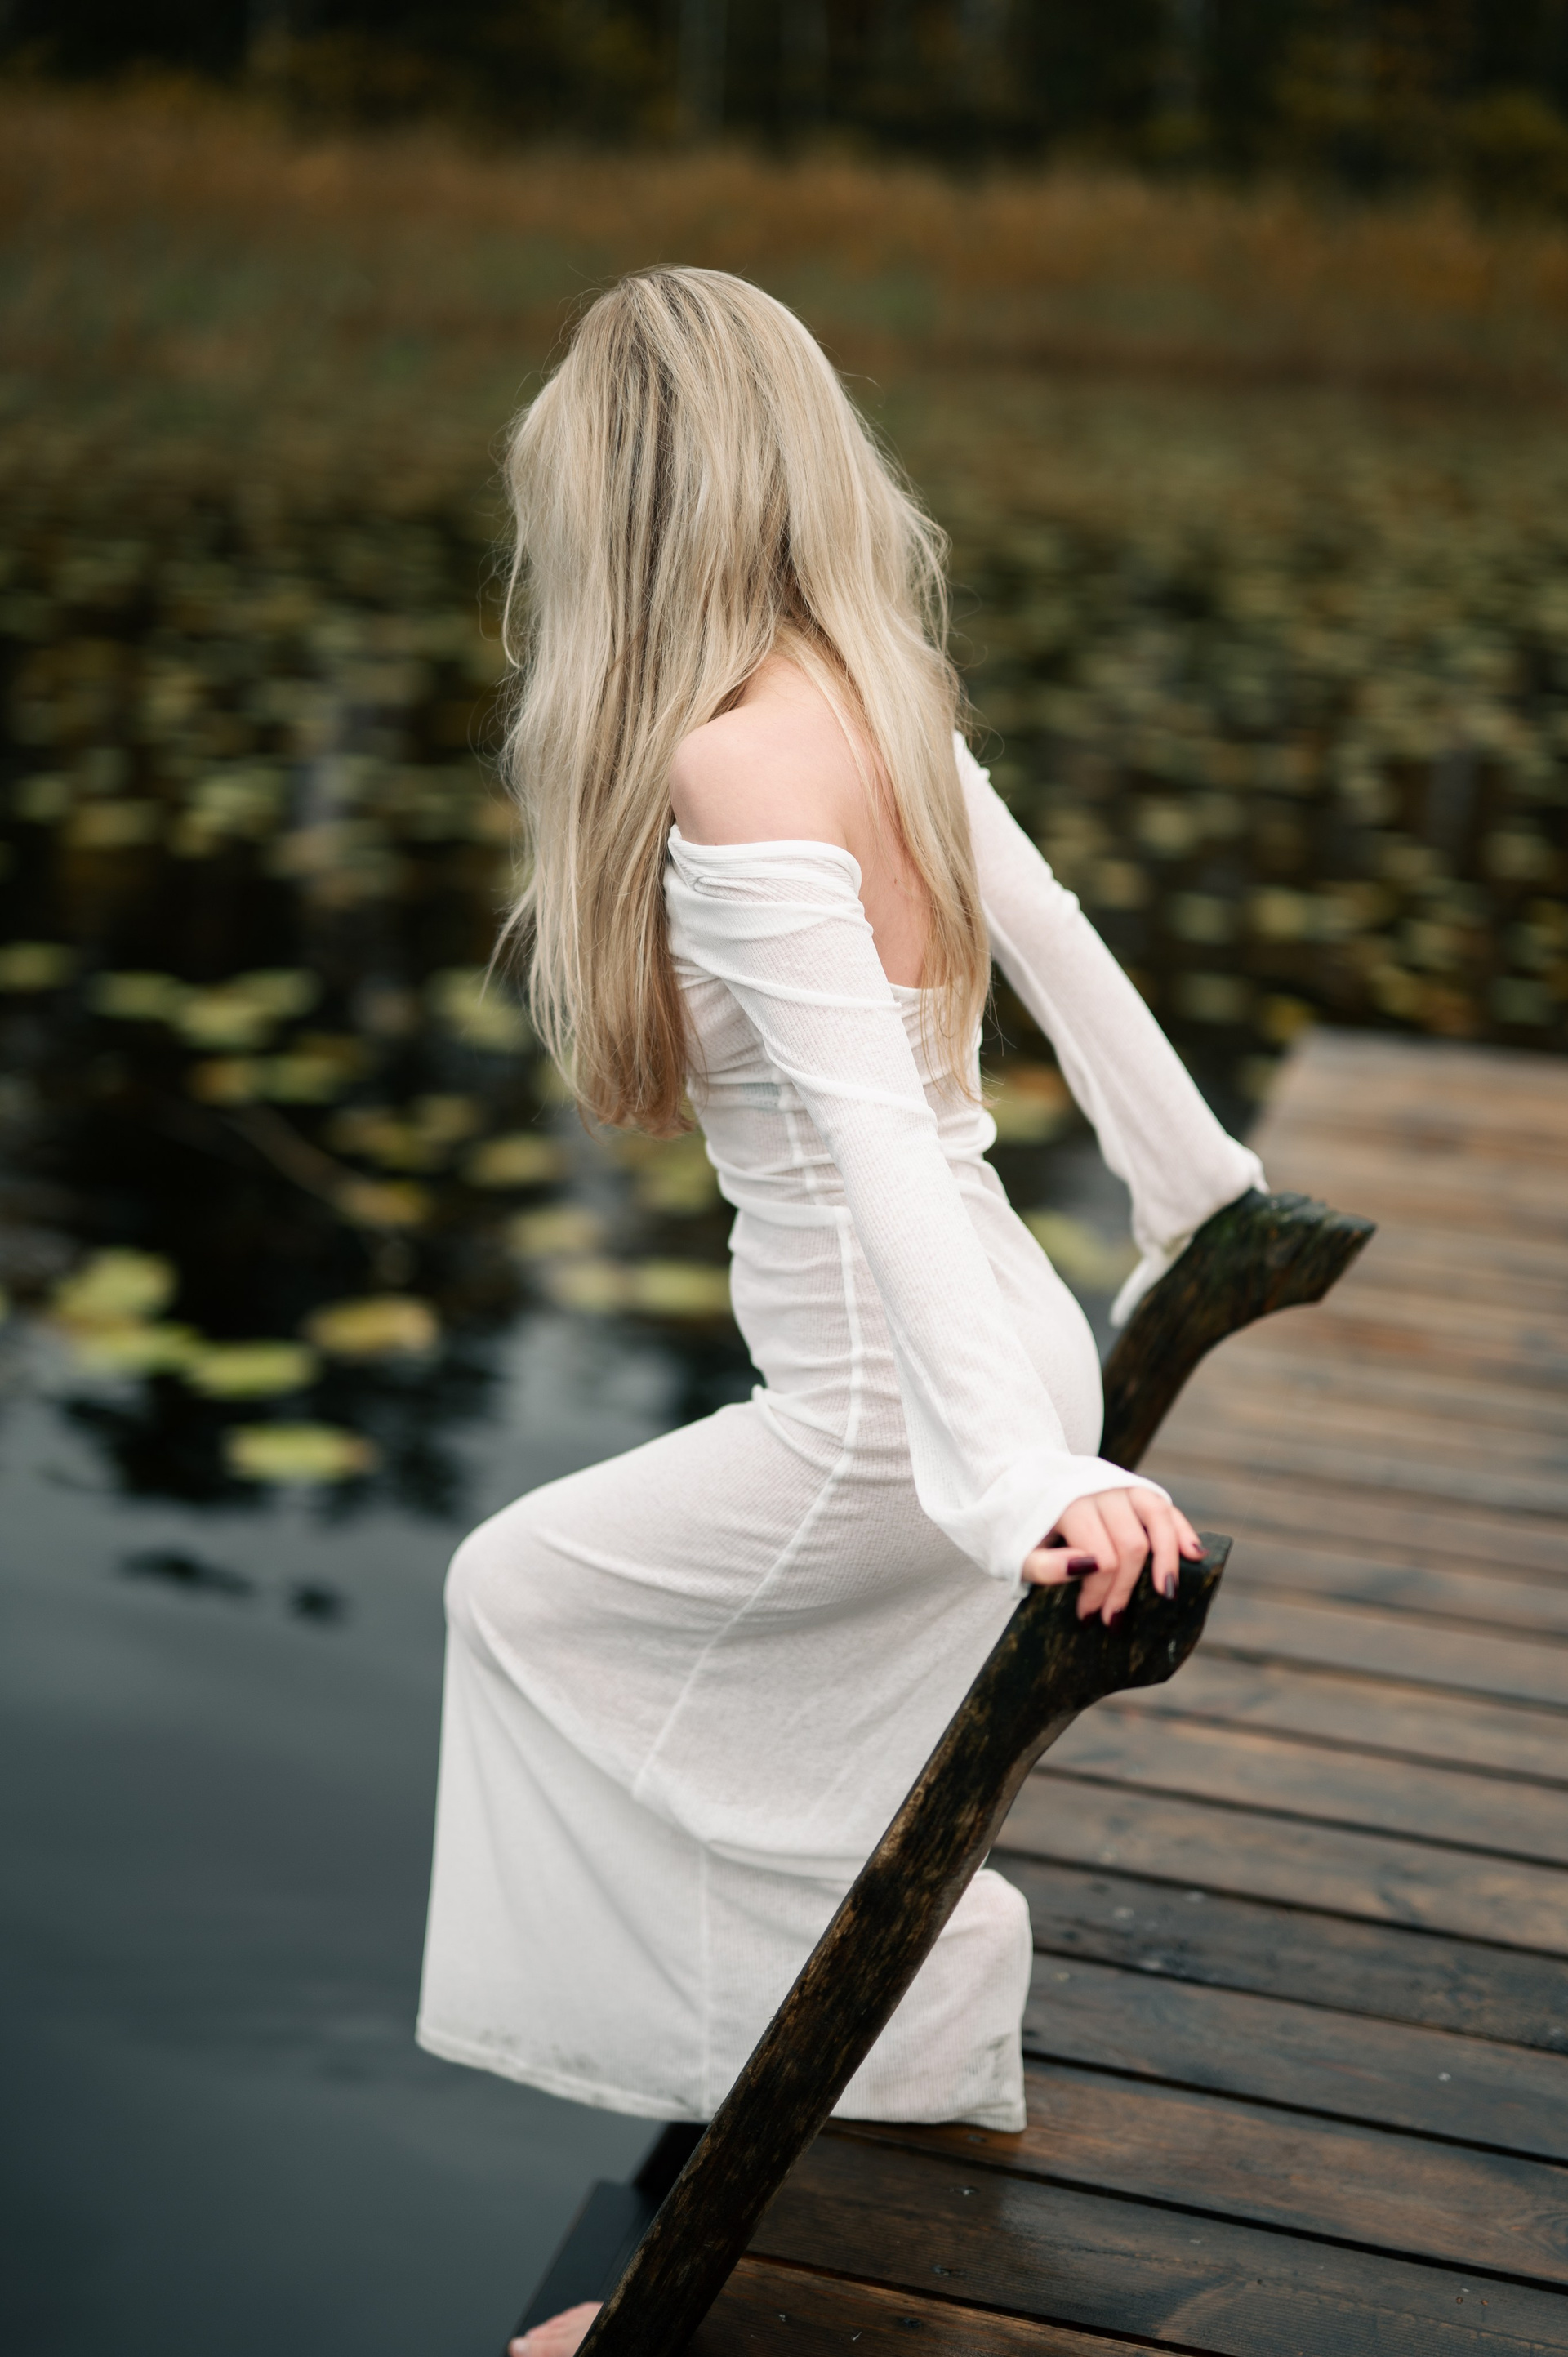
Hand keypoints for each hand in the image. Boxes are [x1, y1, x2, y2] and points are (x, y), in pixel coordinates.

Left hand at [1022, 1487, 1203, 1623]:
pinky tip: (1194, 1554)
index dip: (1099, 1593)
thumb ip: (1042, 1565)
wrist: (1022, 1486)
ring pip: (1158, 1520)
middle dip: (1126, 1589)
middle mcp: (1101, 1489)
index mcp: (1069, 1503)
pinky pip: (1166, 1507)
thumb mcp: (1015, 1551)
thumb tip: (1085, 1567)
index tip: (1086, 1618)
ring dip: (1167, 1559)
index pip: (1101, 1557)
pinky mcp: (1137, 1489)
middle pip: (1132, 1545)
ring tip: (1168, 1594)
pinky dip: (1182, 1530)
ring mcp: (1122, 1486)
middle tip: (1112, 1620)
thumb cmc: (1022, 1528)